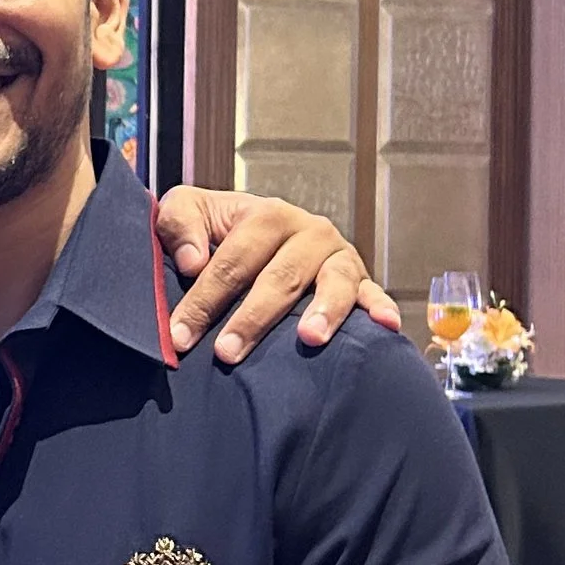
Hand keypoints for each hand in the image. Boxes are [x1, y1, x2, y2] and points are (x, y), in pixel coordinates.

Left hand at [156, 189, 399, 363]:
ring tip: (309, 338)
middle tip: (226, 353)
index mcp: (267, 214)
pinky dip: (381, 307)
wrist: (261, 233)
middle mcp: (309, 231)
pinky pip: (373, 293)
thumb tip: (192, 261)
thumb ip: (179, 223)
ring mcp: (338, 256)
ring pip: (332, 284)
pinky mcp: (360, 279)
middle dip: (252, 318)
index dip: (204, 298)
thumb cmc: (219, 230)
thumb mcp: (190, 211)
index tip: (180, 335)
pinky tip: (385, 325)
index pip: (232, 260)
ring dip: (323, 311)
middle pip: (280, 276)